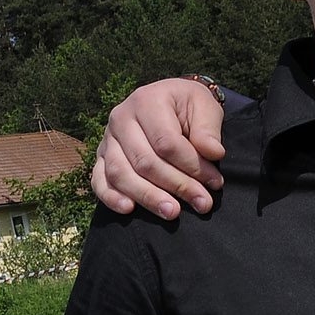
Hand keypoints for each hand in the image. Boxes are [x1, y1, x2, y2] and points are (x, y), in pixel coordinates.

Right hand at [91, 79, 227, 217]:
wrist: (169, 103)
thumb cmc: (188, 107)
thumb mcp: (205, 107)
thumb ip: (208, 129)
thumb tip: (213, 152)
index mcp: (146, 101)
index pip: (167, 142)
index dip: (192, 166)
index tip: (215, 182)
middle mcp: (120, 118)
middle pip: (145, 161)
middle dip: (177, 186)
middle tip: (202, 203)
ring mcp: (107, 139)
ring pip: (121, 174)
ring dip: (148, 197)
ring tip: (172, 213)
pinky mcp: (101, 157)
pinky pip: (99, 180)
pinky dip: (111, 197)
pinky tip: (129, 209)